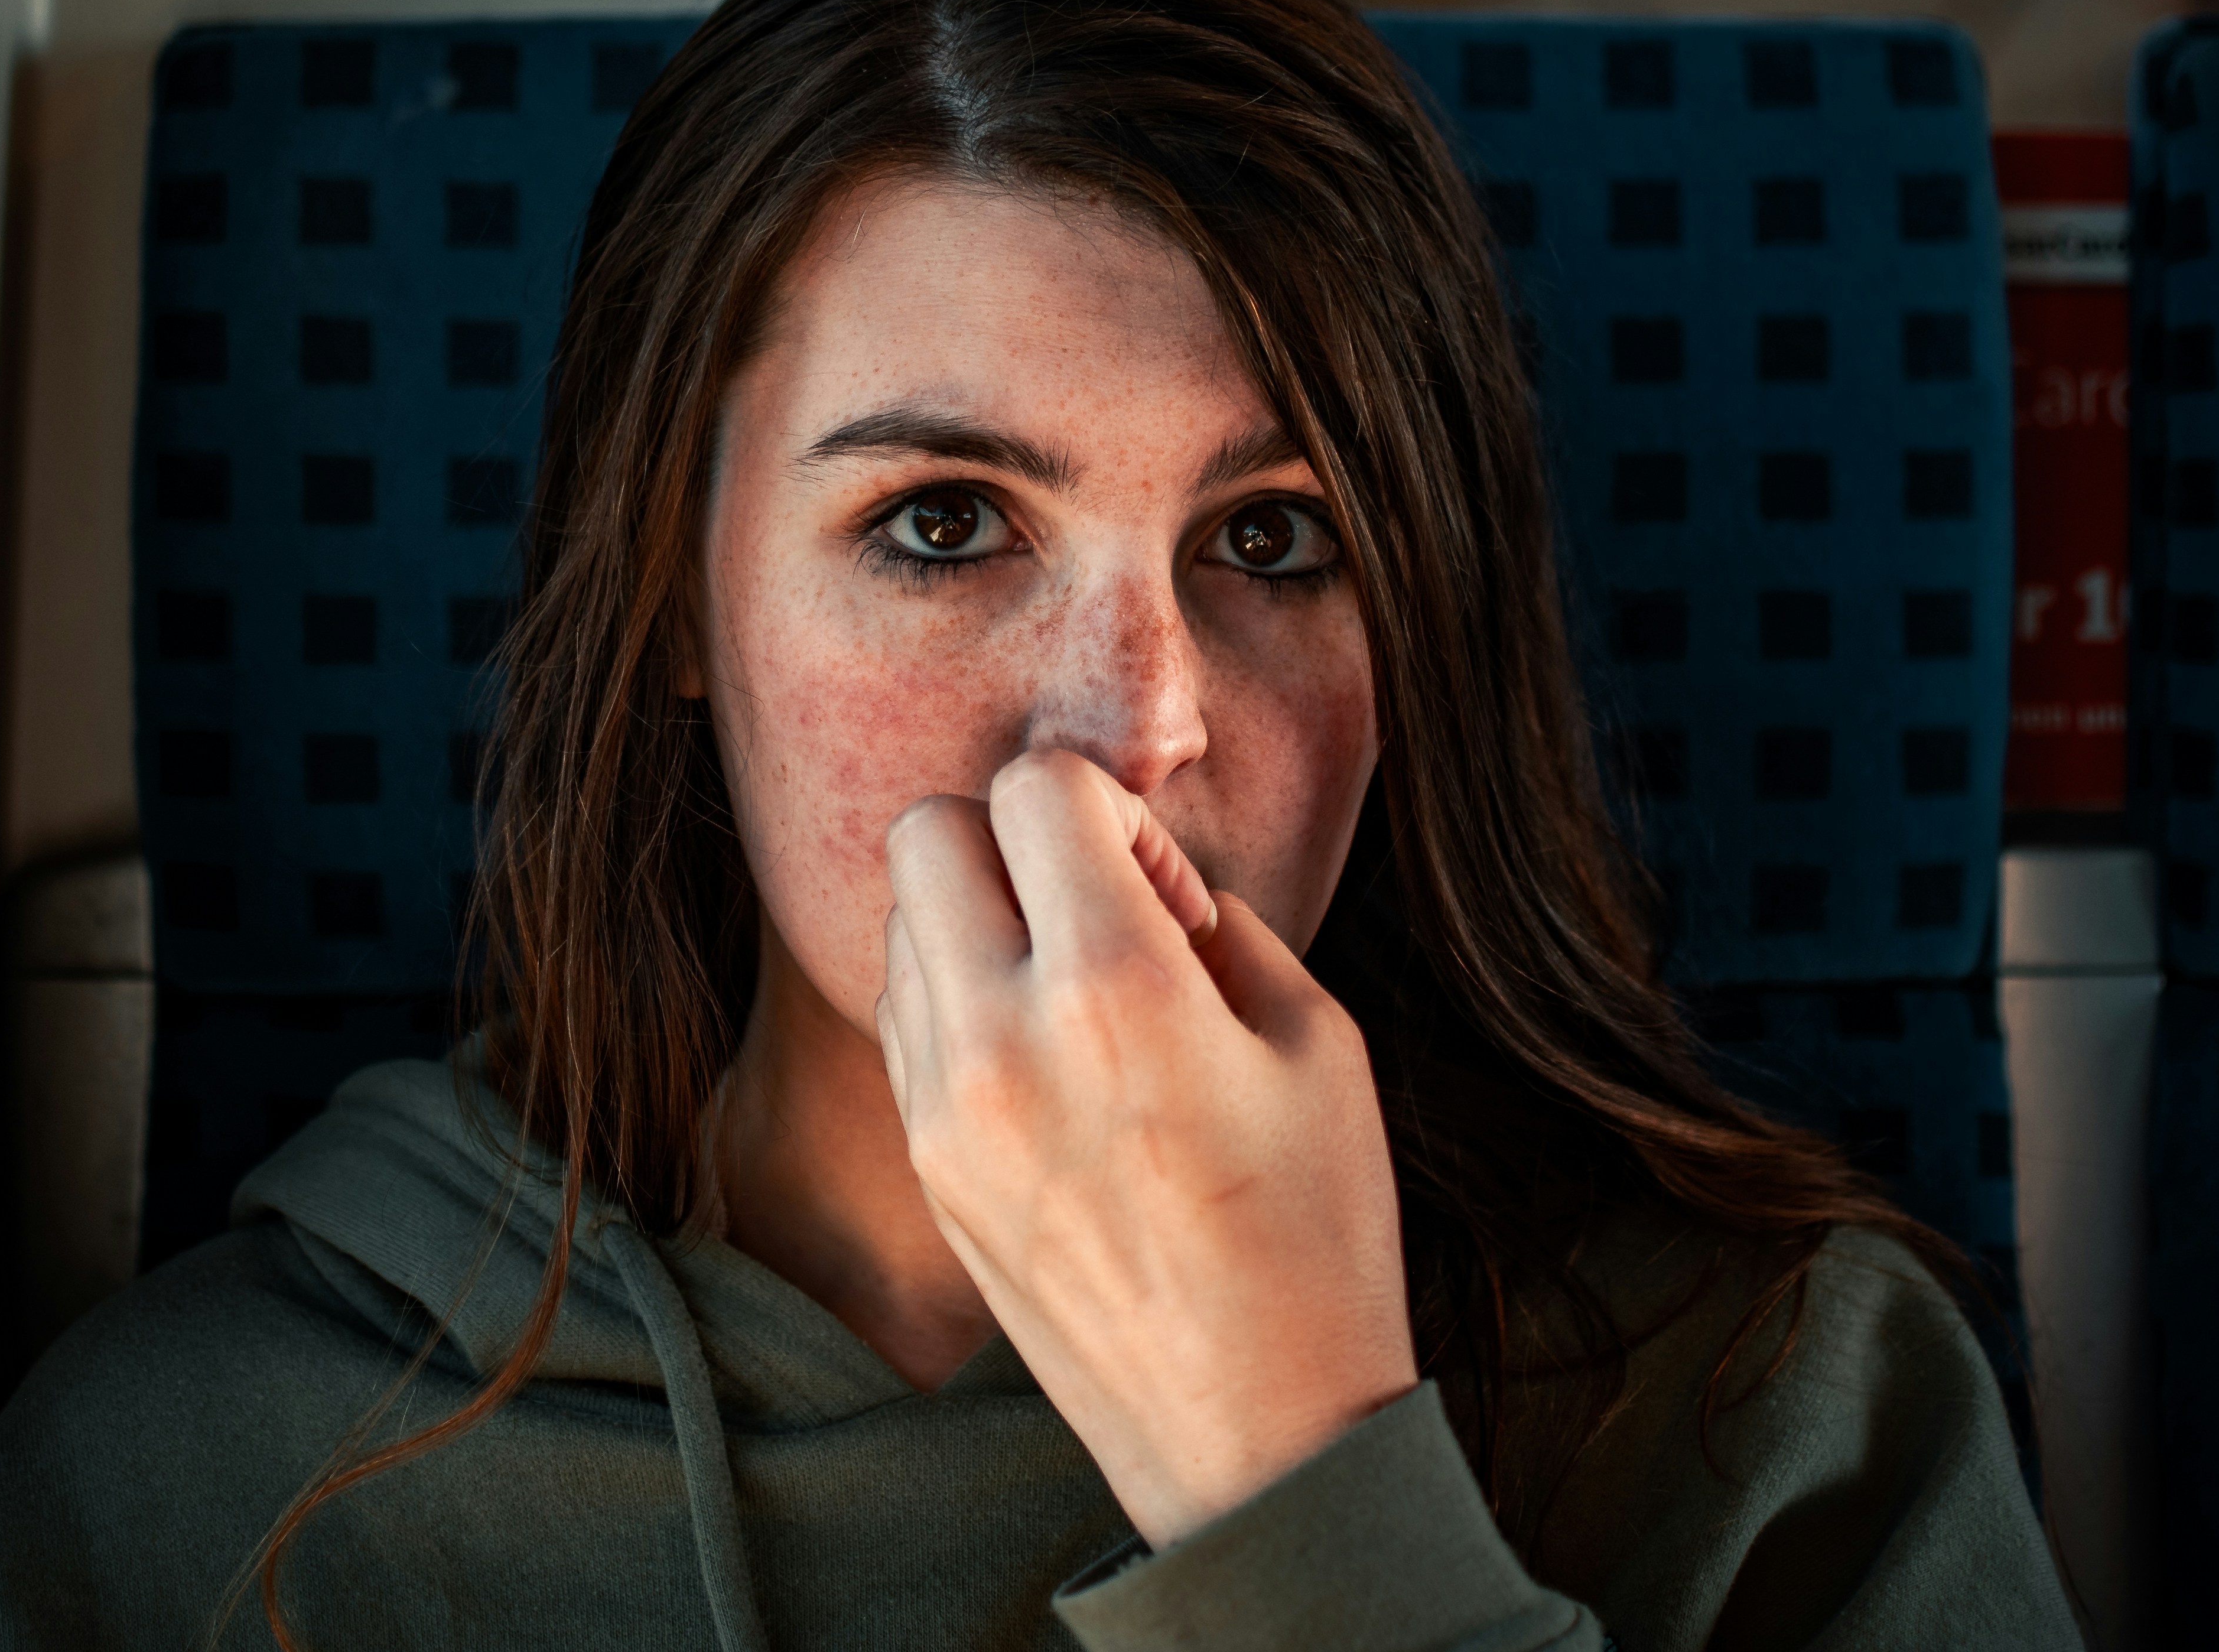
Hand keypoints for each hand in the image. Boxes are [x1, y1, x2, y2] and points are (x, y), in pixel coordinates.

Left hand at [874, 748, 1417, 1546]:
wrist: (1253, 1432)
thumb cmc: (1315, 1234)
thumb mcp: (1316, 1041)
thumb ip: (1216, 923)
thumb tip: (1142, 871)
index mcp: (1115, 991)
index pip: (1037, 786)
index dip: (1110, 810)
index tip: (1160, 890)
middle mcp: (1002, 1037)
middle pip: (927, 829)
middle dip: (1013, 840)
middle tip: (1096, 913)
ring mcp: (944, 1108)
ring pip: (902, 921)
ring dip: (979, 919)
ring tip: (1074, 996)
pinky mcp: (926, 1164)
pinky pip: (903, 1017)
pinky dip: (959, 999)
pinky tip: (1043, 1058)